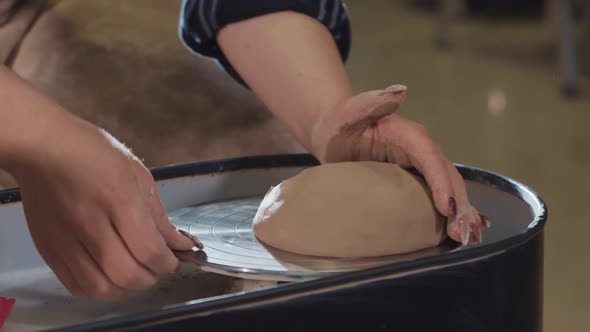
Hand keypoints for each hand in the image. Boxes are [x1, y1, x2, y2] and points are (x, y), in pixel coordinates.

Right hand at [8, 114, 199, 300]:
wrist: (42, 147)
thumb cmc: (92, 152)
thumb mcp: (138, 175)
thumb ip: (159, 216)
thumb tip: (179, 244)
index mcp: (118, 199)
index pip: (150, 250)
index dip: (168, 262)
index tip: (174, 259)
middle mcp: (90, 223)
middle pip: (128, 275)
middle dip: (152, 276)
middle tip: (156, 265)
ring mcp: (66, 239)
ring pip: (102, 288)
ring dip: (126, 287)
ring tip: (134, 271)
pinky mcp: (49, 249)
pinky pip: (76, 285)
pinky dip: (99, 288)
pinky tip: (109, 274)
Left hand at [311, 85, 489, 244]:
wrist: (335, 131)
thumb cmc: (339, 122)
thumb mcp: (349, 111)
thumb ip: (372, 102)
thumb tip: (399, 91)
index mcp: (408, 133)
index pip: (430, 157)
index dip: (441, 182)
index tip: (447, 207)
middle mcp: (421, 148)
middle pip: (446, 175)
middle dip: (457, 204)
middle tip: (462, 232)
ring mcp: (421, 162)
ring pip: (449, 186)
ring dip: (461, 211)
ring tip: (468, 236)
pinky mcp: (416, 175)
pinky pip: (440, 192)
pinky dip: (454, 210)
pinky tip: (465, 228)